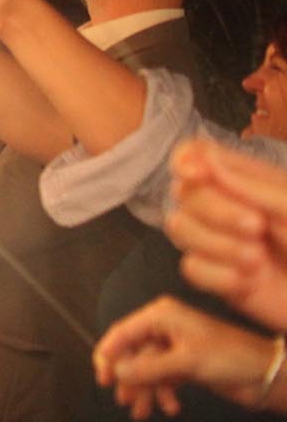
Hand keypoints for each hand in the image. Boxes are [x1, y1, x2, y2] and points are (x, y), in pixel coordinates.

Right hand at [93, 294, 279, 416]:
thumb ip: (149, 367)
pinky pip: (161, 378)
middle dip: (130, 379)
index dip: (109, 354)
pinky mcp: (183, 364)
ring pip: (146, 369)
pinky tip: (170, 406)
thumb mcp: (187, 362)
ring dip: (145, 391)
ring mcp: (174, 347)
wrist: (266, 374)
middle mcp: (165, 328)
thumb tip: (118, 371)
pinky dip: (162, 393)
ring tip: (143, 412)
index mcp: (162, 316)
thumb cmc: (232, 358)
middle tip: (124, 400)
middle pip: (133, 354)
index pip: (124, 332)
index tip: (103, 377)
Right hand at [167, 138, 286, 328]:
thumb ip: (250, 184)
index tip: (197, 175)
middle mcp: (223, 206)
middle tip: (256, 227)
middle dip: (215, 211)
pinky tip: (251, 282)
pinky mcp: (217, 277)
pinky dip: (220, 276)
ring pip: (179, 228)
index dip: (186, 160)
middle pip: (183, 192)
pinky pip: (191, 268)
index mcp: (245, 180)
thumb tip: (205, 158)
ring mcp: (217, 241)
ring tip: (257, 259)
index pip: (196, 154)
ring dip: (217, 244)